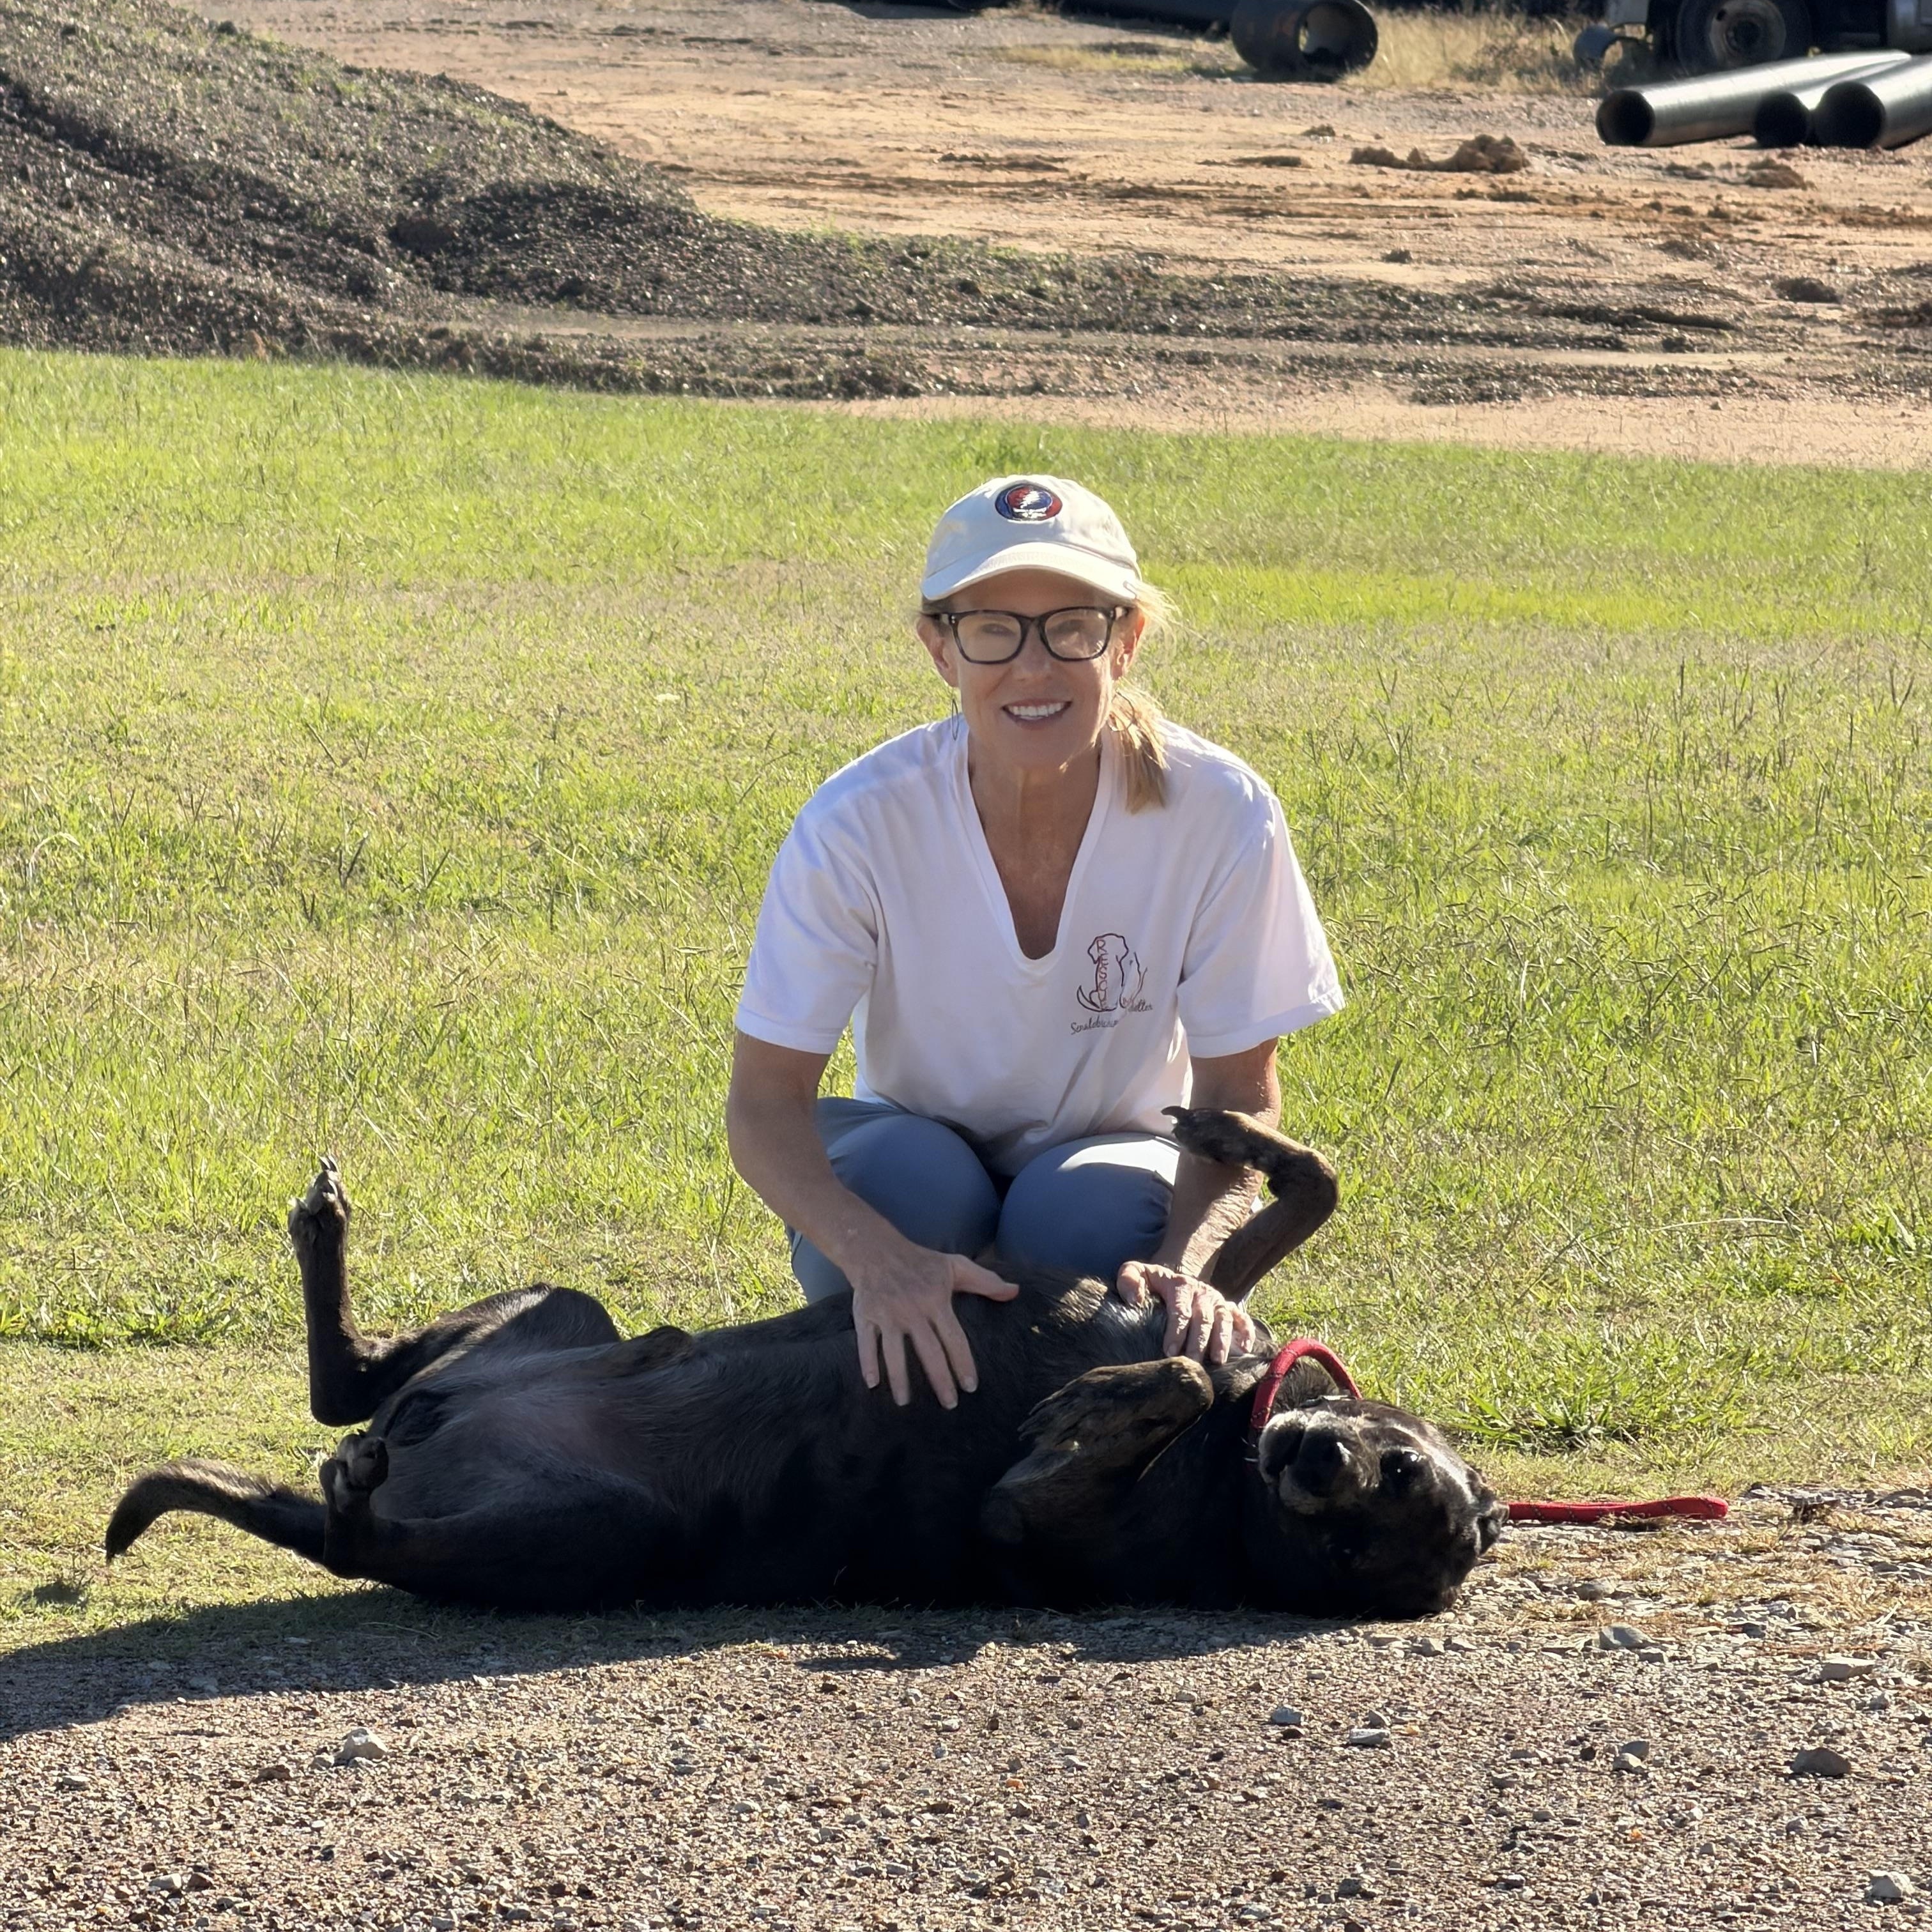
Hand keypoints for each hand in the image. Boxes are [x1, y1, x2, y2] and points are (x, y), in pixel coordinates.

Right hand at [849, 1245, 1018, 1408]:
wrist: (875, 1248)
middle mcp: (912, 1309)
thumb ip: (985, 1281)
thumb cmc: (920, 1261)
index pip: (953, 1338)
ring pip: (894, 1352)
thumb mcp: (955, 1265)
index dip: (963, 1363)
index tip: (970, 1387)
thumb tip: (1015, 1291)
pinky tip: (872, 1384)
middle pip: (928, 1351)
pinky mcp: (865, 1315)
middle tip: (949, 1404)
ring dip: (900, 1379)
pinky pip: (866, 1343)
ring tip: (905, 1402)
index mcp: (935, 1300)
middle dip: (940, 1380)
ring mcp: (887, 1314)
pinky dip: (867, 1363)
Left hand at [1114, 1261, 1255, 1365]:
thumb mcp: (1138, 1273)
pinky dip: (1247, 1332)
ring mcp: (1217, 1301)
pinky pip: (1243, 1319)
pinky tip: (1245, 1349)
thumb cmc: (1152, 1283)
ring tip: (1217, 1361)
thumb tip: (1134, 1300)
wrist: (1174, 1277)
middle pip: (1204, 1319)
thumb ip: (1129, 1279)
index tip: (1169, 1351)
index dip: (1176, 1331)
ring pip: (1224, 1320)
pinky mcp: (1229, 1308)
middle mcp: (1202, 1293)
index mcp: (1180, 1285)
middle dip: (1198, 1342)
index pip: (1180, 1310)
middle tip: (1193, 1363)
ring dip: (1222, 1341)